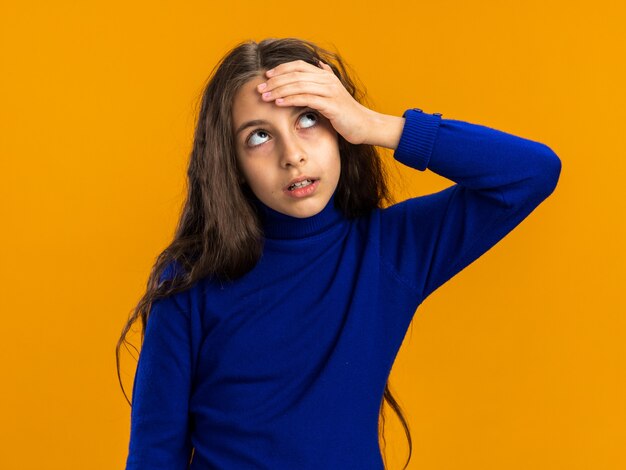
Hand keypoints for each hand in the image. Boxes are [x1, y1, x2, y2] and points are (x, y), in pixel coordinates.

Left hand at [256, 59, 373, 144]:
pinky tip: (279, 103)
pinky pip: (306, 99)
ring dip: (279, 91)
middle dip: (275, 81)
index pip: (298, 66)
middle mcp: (326, 80)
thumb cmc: (346, 113)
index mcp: (325, 75)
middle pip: (295, 75)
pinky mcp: (331, 105)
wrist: (364, 125)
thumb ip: (325, 77)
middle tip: (259, 89)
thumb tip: (319, 64)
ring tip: (265, 97)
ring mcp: (329, 91)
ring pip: (298, 85)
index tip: (266, 77)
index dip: (281, 69)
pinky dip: (290, 100)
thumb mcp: (334, 92)